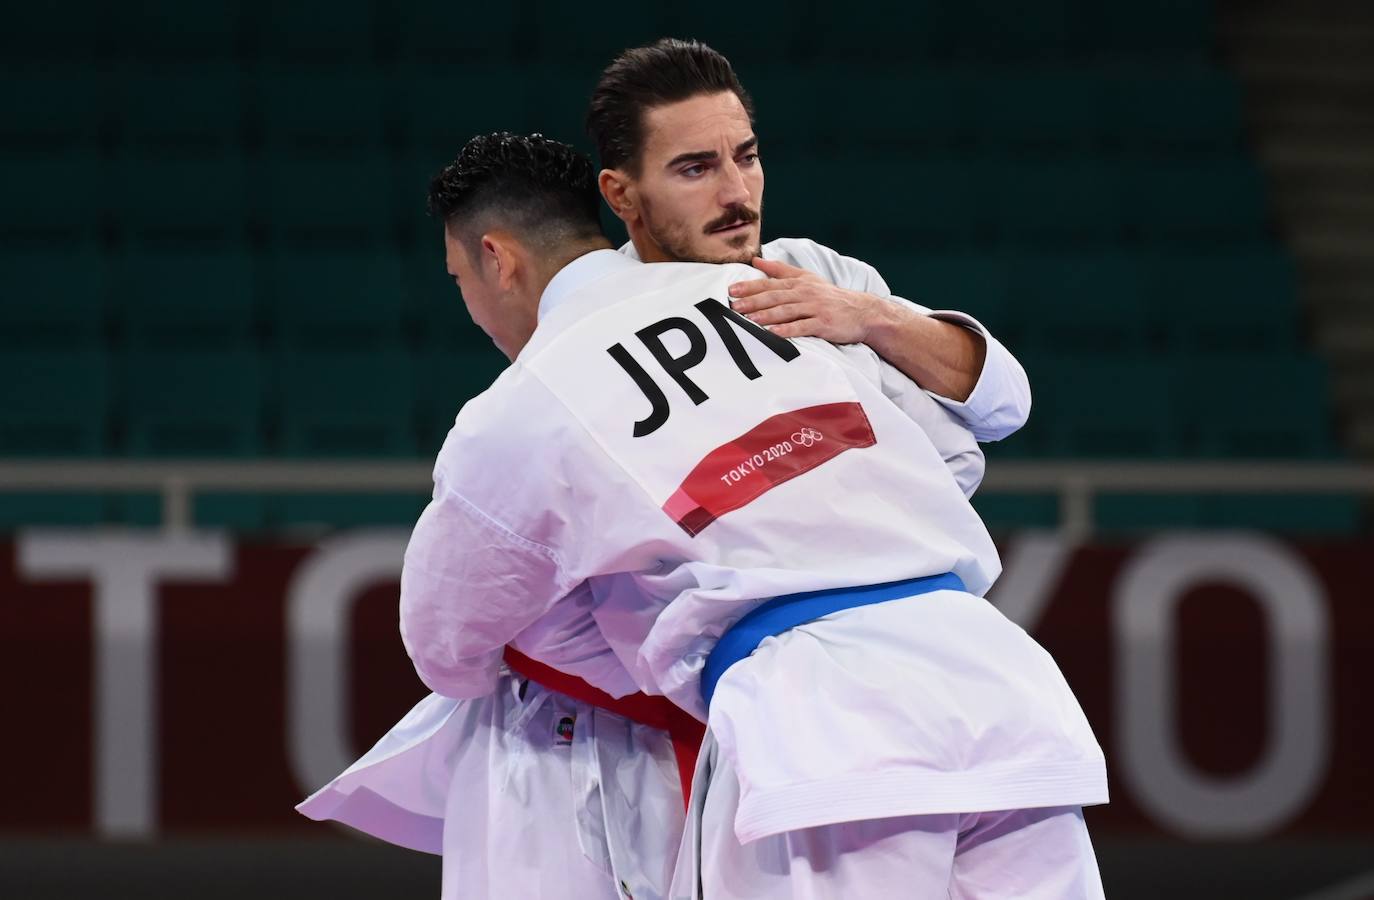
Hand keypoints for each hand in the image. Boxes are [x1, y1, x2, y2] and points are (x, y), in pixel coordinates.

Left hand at [727, 257, 887, 343]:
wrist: (861, 311)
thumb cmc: (830, 296)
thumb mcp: (807, 278)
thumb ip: (781, 269)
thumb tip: (756, 260)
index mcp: (799, 283)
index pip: (771, 283)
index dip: (750, 286)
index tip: (732, 290)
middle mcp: (805, 293)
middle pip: (776, 296)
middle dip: (753, 301)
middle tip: (734, 305)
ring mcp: (815, 308)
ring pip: (787, 311)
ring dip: (767, 315)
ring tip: (749, 320)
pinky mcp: (823, 323)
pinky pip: (803, 326)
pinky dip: (788, 330)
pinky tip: (774, 333)